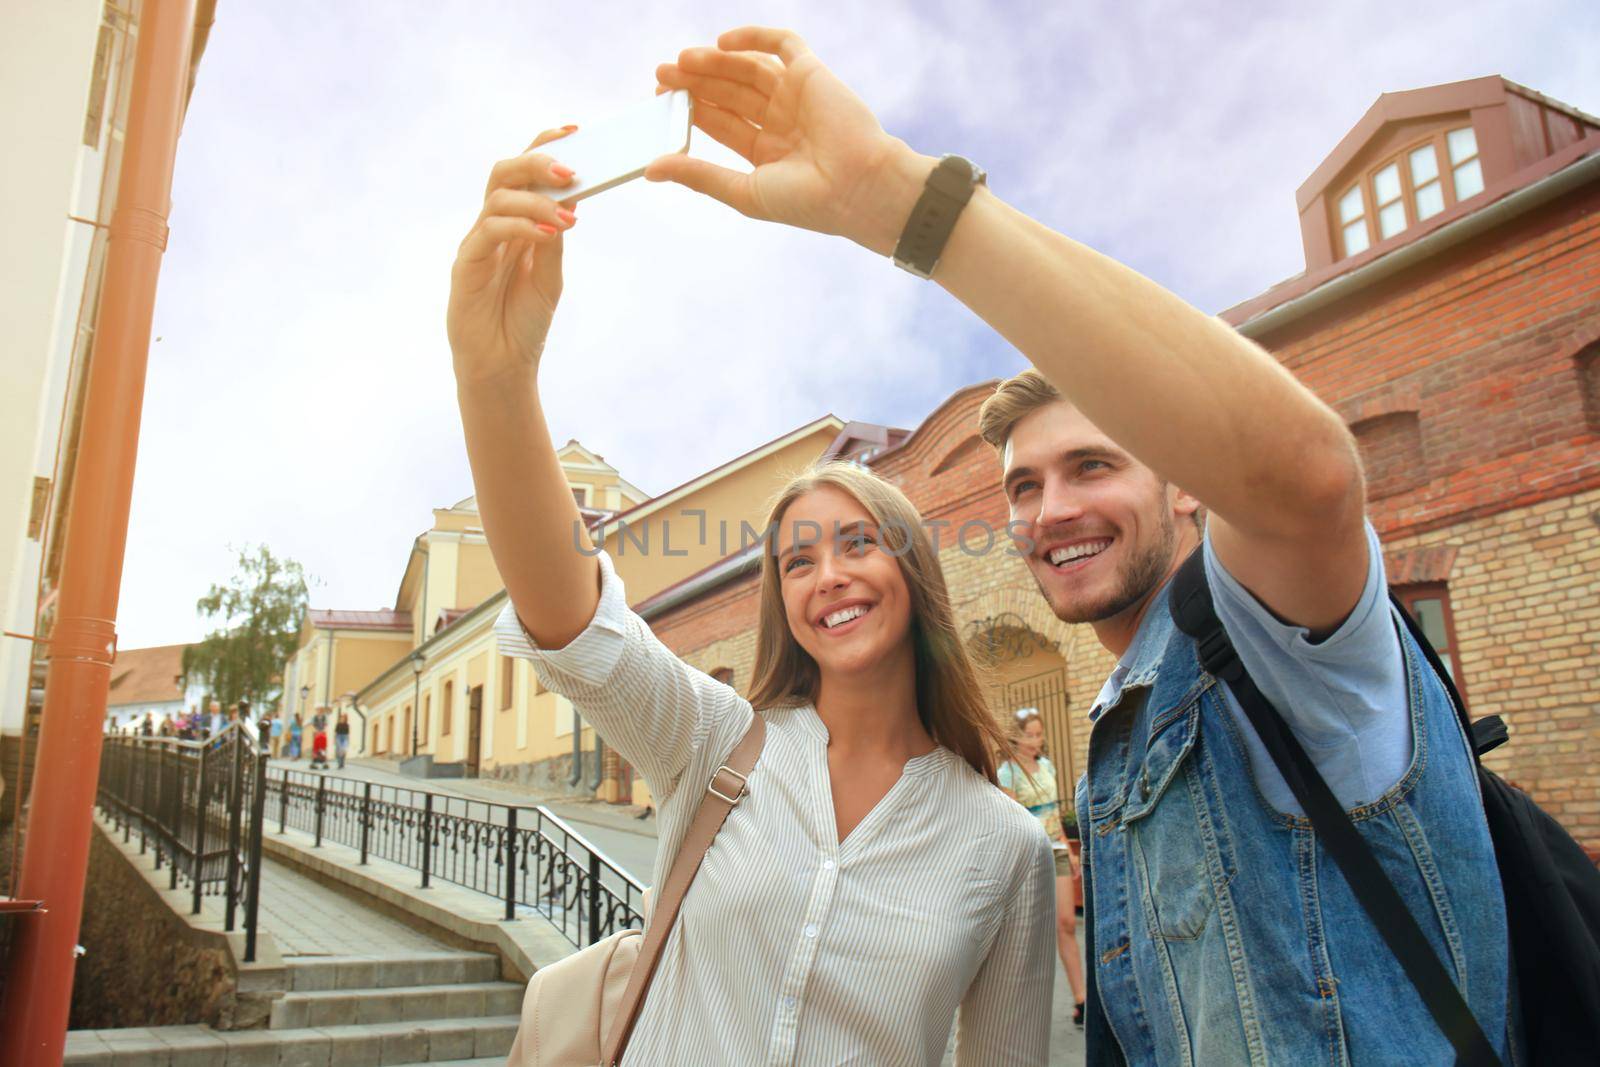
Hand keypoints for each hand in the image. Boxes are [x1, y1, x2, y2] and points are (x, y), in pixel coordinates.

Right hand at [447, 127, 579, 387]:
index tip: (575, 131)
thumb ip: (554, 239)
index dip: (545, 146)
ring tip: (568, 214)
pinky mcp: (466, 263)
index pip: (525, 172)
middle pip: (505, 172)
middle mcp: (494, 226)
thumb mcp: (550, 276)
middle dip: (537, 162)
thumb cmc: (524, 321)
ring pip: (498, 197)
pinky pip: (490, 231)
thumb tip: (568, 202)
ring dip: (536, 199)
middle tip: (572, 171)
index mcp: (516, 223)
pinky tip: (549, 233)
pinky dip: (522, 225)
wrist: (503, 366)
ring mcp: (478, 243)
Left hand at [647, 26, 934, 255]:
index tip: (659, 99)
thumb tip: (652, 169)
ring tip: (682, 61)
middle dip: (696, 82)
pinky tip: (721, 43)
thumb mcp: (743, 191)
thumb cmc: (807, 202)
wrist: (860, 188)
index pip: (722, 122)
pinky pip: (781, 45)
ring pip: (747, 69)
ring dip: (714, 62)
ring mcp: (797, 96)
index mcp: (768, 152)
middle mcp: (781, 121)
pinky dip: (752, 38)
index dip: (691, 108)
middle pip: (729, 93)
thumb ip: (699, 175)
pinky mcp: (812, 74)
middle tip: (661, 74)